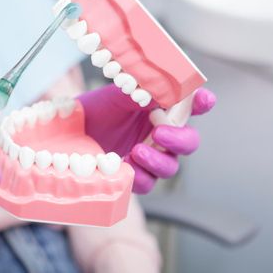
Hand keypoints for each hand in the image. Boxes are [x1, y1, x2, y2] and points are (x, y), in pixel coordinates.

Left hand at [78, 85, 214, 193]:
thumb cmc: (97, 109)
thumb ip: (142, 93)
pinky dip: (139, 176)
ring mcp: (149, 156)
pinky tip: (125, 166)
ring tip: (137, 151)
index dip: (202, 103)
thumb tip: (163, 89)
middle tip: (159, 133)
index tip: (203, 99)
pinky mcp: (133, 175)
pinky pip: (146, 183)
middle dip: (179, 139)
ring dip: (157, 161)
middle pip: (188, 142)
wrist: (69, 129)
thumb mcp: (117, 95)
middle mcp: (161, 134)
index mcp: (162, 110)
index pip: (191, 106)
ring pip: (170, 166)